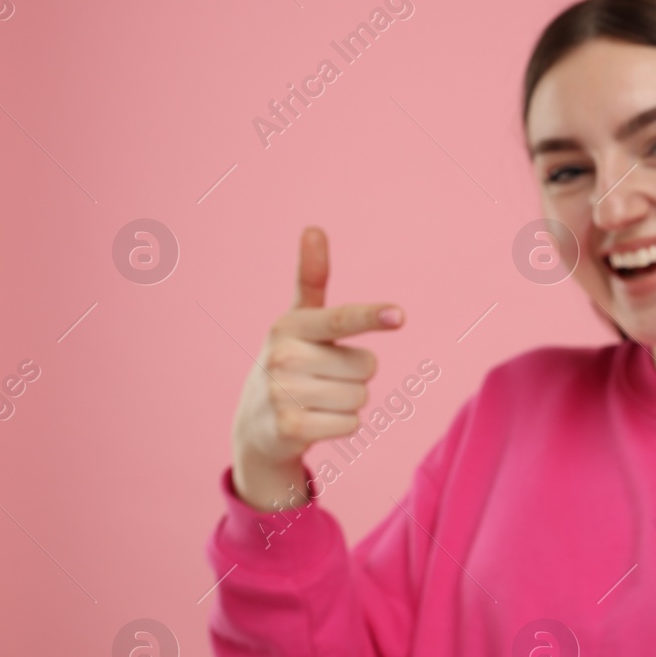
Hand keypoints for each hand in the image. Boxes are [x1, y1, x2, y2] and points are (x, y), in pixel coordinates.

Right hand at [229, 227, 404, 512]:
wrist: (256, 425)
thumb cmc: (290, 363)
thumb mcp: (299, 322)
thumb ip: (312, 279)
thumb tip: (313, 228)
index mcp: (290, 326)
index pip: (341, 319)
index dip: (371, 316)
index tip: (399, 315)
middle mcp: (283, 356)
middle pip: (367, 366)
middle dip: (354, 375)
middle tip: (322, 378)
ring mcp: (283, 393)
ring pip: (362, 396)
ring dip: (349, 402)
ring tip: (317, 400)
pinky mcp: (290, 428)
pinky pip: (351, 423)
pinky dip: (341, 426)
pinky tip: (315, 422)